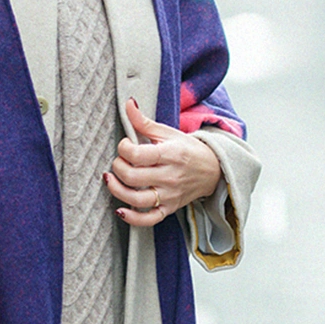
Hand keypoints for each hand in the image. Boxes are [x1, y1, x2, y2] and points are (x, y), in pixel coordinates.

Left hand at [103, 97, 221, 226]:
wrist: (214, 170)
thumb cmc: (188, 150)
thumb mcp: (168, 133)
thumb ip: (144, 122)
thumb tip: (128, 103)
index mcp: (170, 155)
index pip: (138, 155)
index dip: (123, 148)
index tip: (125, 144)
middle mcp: (169, 177)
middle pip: (133, 177)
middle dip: (118, 167)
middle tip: (119, 161)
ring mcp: (169, 195)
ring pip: (137, 200)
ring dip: (117, 190)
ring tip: (110, 179)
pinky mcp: (169, 208)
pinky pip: (149, 219)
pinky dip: (133, 218)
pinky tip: (121, 210)